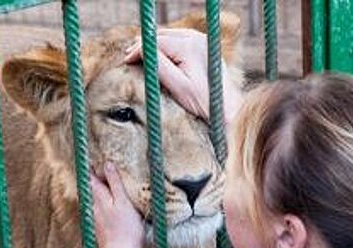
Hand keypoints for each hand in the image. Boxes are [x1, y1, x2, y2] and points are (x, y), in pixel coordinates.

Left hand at [91, 162, 143, 247]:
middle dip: (94, 178)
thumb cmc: (126, 230)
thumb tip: (107, 164)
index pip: (91, 178)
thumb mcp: (124, 202)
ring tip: (106, 183)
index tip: (92, 157)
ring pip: (95, 200)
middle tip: (99, 167)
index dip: (91, 167)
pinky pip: (100, 210)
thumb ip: (115, 183)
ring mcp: (96, 219)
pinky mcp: (100, 228)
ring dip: (99, 190)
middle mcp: (94, 207)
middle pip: (91, 188)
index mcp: (99, 198)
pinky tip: (111, 205)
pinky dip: (104, 203)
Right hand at [124, 28, 242, 124]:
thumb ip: (158, 65)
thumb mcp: (176, 86)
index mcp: (189, 47)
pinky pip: (182, 38)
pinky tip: (159, 51)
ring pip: (171, 35)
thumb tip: (142, 51)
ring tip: (140, 52)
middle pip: (163, 35)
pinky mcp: (206, 46)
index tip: (126, 60)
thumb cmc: (202, 101)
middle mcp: (198, 38)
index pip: (156, 42)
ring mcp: (203, 40)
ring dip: (155, 43)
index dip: (139, 50)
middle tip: (128, 55)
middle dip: (145, 45)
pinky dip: (168, 43)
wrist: (225, 107)